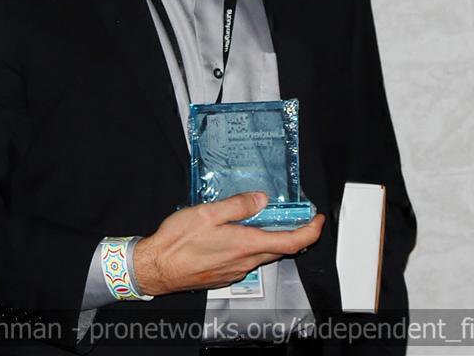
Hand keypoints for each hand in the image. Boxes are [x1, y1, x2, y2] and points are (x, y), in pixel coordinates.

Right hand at [132, 192, 324, 295]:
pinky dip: (253, 245)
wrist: (156, 268)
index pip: (292, 242)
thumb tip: (261, 200)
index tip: (318, 219)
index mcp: (245, 244)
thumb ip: (238, 205)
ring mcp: (235, 271)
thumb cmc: (177, 242)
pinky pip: (248, 259)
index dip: (311, 231)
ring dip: (271, 238)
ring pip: (263, 254)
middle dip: (293, 231)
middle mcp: (245, 262)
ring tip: (264, 218)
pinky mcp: (225, 274)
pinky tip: (239, 232)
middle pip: (280, 248)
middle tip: (294, 214)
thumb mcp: (208, 213)